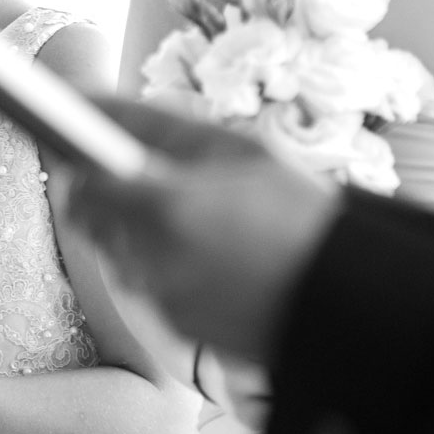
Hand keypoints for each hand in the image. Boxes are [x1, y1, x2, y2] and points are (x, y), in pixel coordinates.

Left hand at [60, 95, 340, 361]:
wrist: (351, 300)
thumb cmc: (297, 212)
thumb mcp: (235, 150)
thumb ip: (156, 126)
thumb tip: (89, 102)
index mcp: (163, 209)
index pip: (82, 187)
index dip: (81, 168)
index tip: (81, 150)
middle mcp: (152, 262)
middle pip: (94, 222)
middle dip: (112, 198)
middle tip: (158, 180)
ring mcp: (164, 302)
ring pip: (124, 254)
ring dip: (145, 234)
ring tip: (208, 221)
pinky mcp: (181, 331)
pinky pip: (156, 287)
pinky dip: (172, 268)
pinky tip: (220, 259)